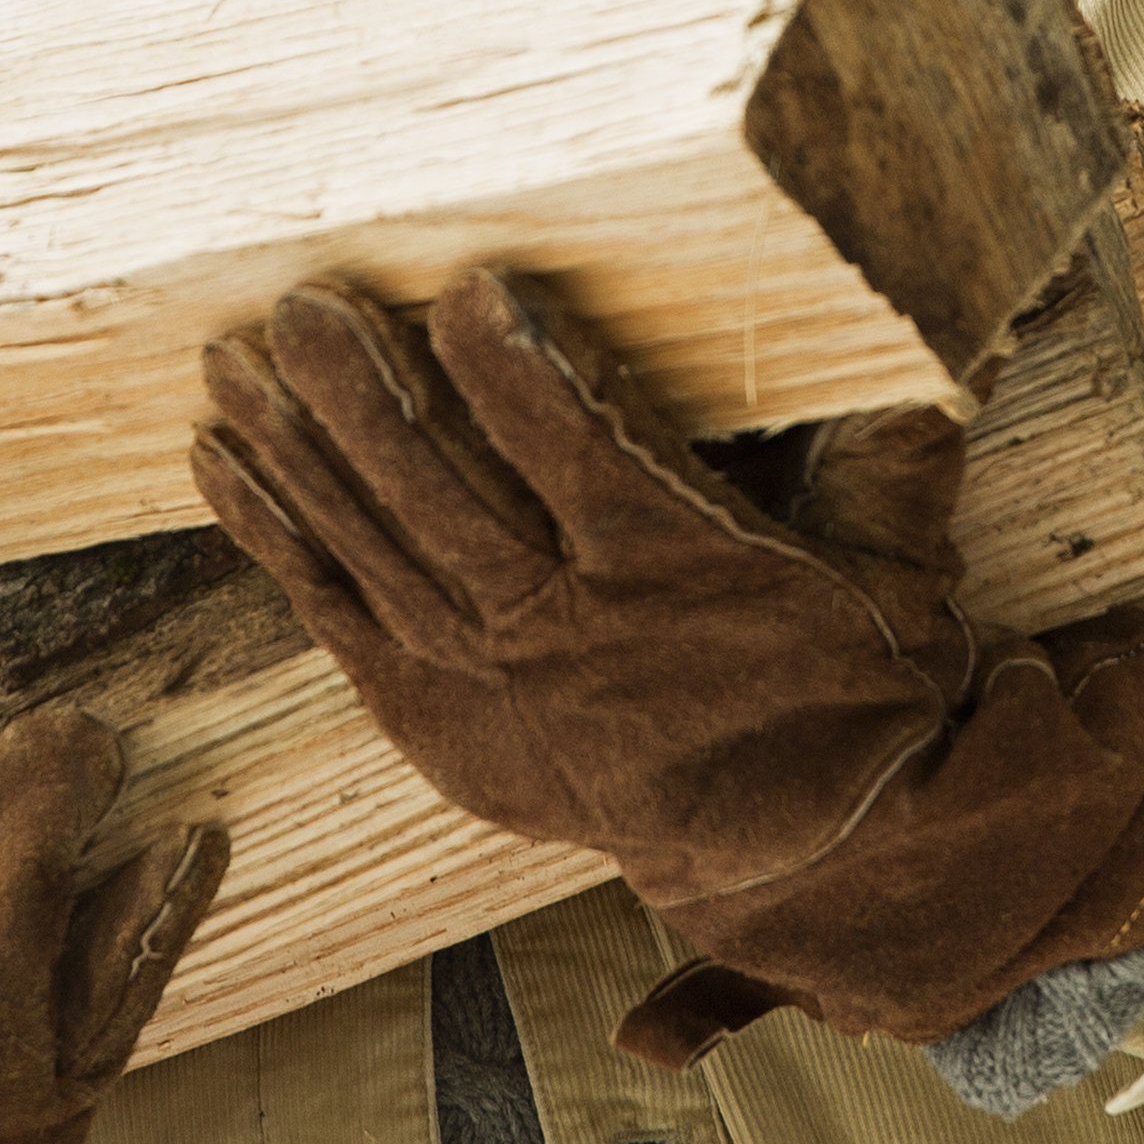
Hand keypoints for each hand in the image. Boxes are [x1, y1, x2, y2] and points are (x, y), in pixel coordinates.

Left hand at [191, 267, 1143, 1059]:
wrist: (812, 856)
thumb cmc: (855, 694)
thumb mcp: (902, 574)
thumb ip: (893, 461)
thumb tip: (923, 354)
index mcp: (679, 575)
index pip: (576, 450)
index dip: (514, 367)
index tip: (471, 287)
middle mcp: (569, 631)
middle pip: (440, 494)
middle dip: (365, 392)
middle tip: (305, 303)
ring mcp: (492, 682)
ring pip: (372, 548)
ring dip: (296, 448)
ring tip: (231, 361)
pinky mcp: (439, 718)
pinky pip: (337, 616)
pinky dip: (276, 539)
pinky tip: (220, 462)